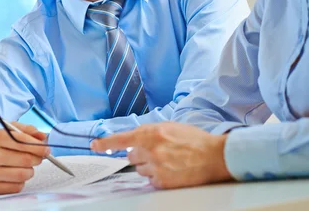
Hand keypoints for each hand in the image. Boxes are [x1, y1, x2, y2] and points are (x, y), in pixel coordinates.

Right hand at [0, 122, 48, 194]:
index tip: (46, 149)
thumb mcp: (7, 132)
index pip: (22, 141)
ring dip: (30, 171)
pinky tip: (15, 175)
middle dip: (37, 158)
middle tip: (39, 158)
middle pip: (26, 159)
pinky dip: (21, 181)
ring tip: (26, 166)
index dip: (38, 146)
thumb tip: (43, 137)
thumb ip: (26, 130)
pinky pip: (17, 186)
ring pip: (23, 174)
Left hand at [91, 122, 232, 188]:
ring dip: (149, 166)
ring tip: (167, 161)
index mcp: (151, 134)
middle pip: (131, 156)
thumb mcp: (169, 127)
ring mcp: (156, 168)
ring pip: (140, 169)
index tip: (94, 146)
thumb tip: (135, 139)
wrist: (214, 156)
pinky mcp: (162, 182)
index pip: (121, 139)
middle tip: (156, 152)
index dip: (105, 144)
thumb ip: (149, 132)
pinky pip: (151, 180)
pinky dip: (158, 176)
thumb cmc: (193, 140)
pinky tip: (171, 170)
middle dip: (140, 155)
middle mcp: (150, 151)